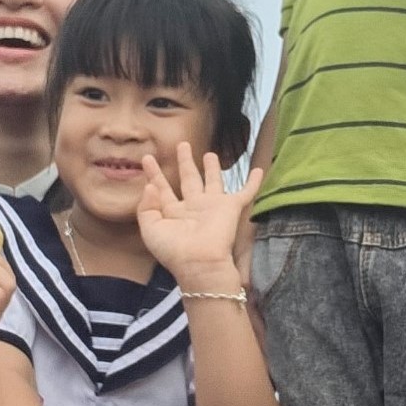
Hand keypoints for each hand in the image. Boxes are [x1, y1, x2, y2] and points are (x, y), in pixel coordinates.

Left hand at [137, 144, 262, 289]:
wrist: (200, 261)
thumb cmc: (173, 249)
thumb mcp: (150, 229)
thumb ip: (146, 207)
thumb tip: (150, 186)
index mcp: (173, 213)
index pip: (162, 189)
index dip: (154, 174)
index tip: (147, 158)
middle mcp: (193, 207)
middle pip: (188, 179)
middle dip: (185, 162)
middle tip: (182, 144)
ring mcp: (213, 206)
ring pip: (213, 181)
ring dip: (212, 168)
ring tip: (210, 154)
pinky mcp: (231, 207)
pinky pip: (246, 192)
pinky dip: (253, 182)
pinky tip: (258, 170)